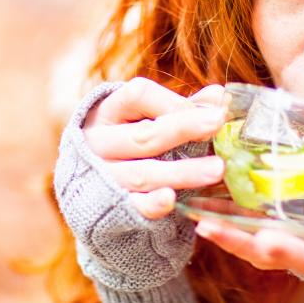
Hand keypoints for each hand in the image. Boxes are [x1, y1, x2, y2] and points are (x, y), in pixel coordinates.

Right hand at [82, 77, 227, 218]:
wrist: (85, 189)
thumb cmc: (122, 144)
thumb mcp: (138, 119)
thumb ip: (177, 109)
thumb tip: (217, 95)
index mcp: (106, 112)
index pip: (137, 96)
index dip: (173, 102)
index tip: (209, 110)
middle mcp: (97, 142)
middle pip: (143, 135)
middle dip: (184, 129)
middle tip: (218, 123)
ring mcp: (101, 176)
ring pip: (142, 173)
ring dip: (182, 172)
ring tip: (217, 169)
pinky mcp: (108, 207)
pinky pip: (132, 206)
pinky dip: (151, 204)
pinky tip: (171, 199)